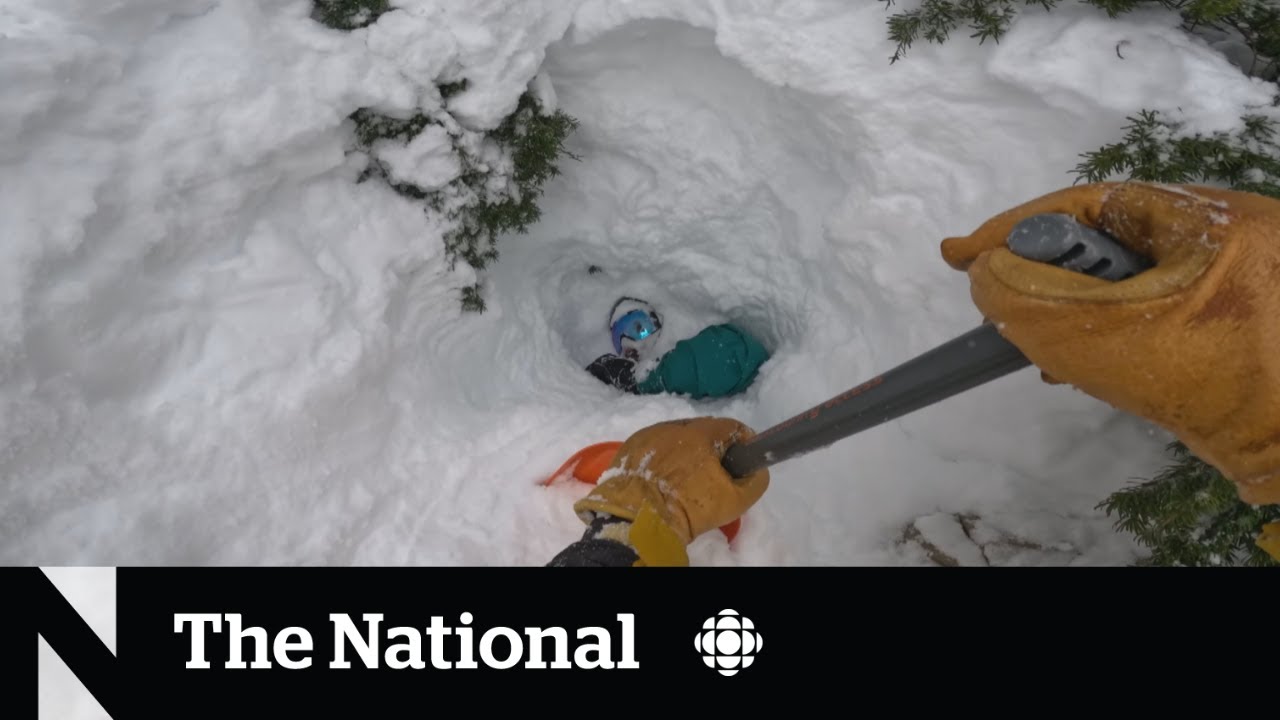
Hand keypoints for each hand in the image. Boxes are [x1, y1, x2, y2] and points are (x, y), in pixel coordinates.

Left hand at [573, 417, 768, 564]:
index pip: (732, 427)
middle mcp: (674, 426)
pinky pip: (655, 448)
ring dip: (686, 453)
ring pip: (677, 439)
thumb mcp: (735, 500)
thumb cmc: (689, 508)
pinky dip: (662, 460)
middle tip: (714, 476)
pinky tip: (662, 481)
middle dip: (713, 450)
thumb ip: (755, 479)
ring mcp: (649, 435)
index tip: (742, 463)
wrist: (638, 520)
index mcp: (702, 432)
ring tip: (685, 481)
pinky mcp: (630, 448)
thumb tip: (756, 469)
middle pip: (703, 432)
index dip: (742, 444)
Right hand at [940, 182, 1279, 504]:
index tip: (960, 256)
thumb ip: (1039, 301)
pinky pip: (1147, 312)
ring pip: (1121, 283)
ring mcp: (1229, 280)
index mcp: (1207, 219)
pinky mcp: (1226, 321)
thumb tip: (982, 273)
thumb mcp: (1114, 339)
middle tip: (1000, 311)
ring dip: (1072, 317)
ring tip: (1045, 356)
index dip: (1016, 229)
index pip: (1088, 204)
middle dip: (1044, 279)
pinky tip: (1083, 368)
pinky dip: (1107, 336)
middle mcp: (1223, 236)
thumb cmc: (1224, 383)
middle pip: (1103, 242)